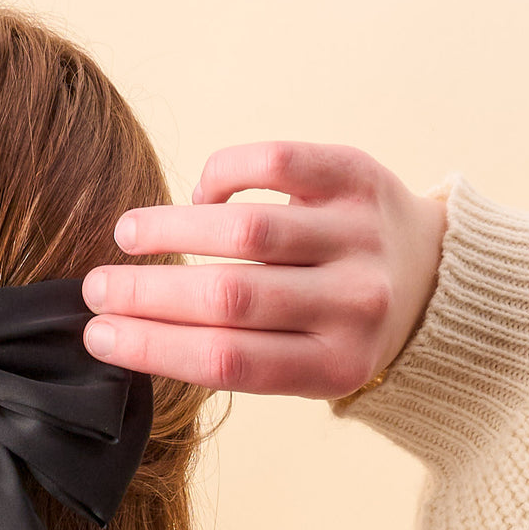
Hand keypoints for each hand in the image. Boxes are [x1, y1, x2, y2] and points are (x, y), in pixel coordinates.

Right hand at [80, 141, 447, 399]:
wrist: (434, 279)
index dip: (149, 346)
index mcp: (333, 366)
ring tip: (129, 234)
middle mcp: (355, 303)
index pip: (225, 360)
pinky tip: (202, 198)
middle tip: (94, 287)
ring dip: (170, 229)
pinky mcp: (357, 177)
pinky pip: (274, 164)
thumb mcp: (298, 364)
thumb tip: (121, 330)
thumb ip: (228, 352)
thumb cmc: (335, 327)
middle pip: (228, 298)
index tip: (97, 333)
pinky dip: (222, 177)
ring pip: (245, 230)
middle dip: (144, 292)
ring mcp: (359, 235)